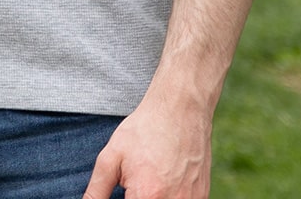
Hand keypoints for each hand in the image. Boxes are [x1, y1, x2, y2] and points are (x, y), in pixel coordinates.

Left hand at [83, 92, 211, 198]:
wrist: (180, 111)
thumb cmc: (144, 131)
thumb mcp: (111, 157)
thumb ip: (97, 190)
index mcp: (147, 196)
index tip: (124, 189)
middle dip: (136, 196)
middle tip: (136, 179)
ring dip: (154, 196)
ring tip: (150, 175)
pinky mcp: (202, 196)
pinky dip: (170, 195)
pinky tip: (165, 178)